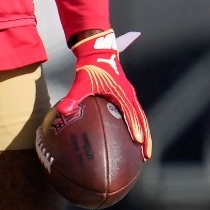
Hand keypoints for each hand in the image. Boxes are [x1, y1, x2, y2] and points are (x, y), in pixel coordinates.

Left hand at [56, 30, 150, 158]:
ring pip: (141, 118)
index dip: (135, 127)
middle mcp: (129, 96)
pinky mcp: (126, 97)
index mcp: (122, 94)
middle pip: (141, 119)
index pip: (131, 113)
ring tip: (144, 152)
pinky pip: (135, 115)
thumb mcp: (82, 82)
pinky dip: (138, 127)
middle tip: (146, 155)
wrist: (98, 54)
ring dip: (144, 134)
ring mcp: (129, 97)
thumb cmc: (91, 69)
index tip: (138, 141)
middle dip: (145, 137)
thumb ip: (74, 97)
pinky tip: (134, 138)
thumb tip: (63, 110)